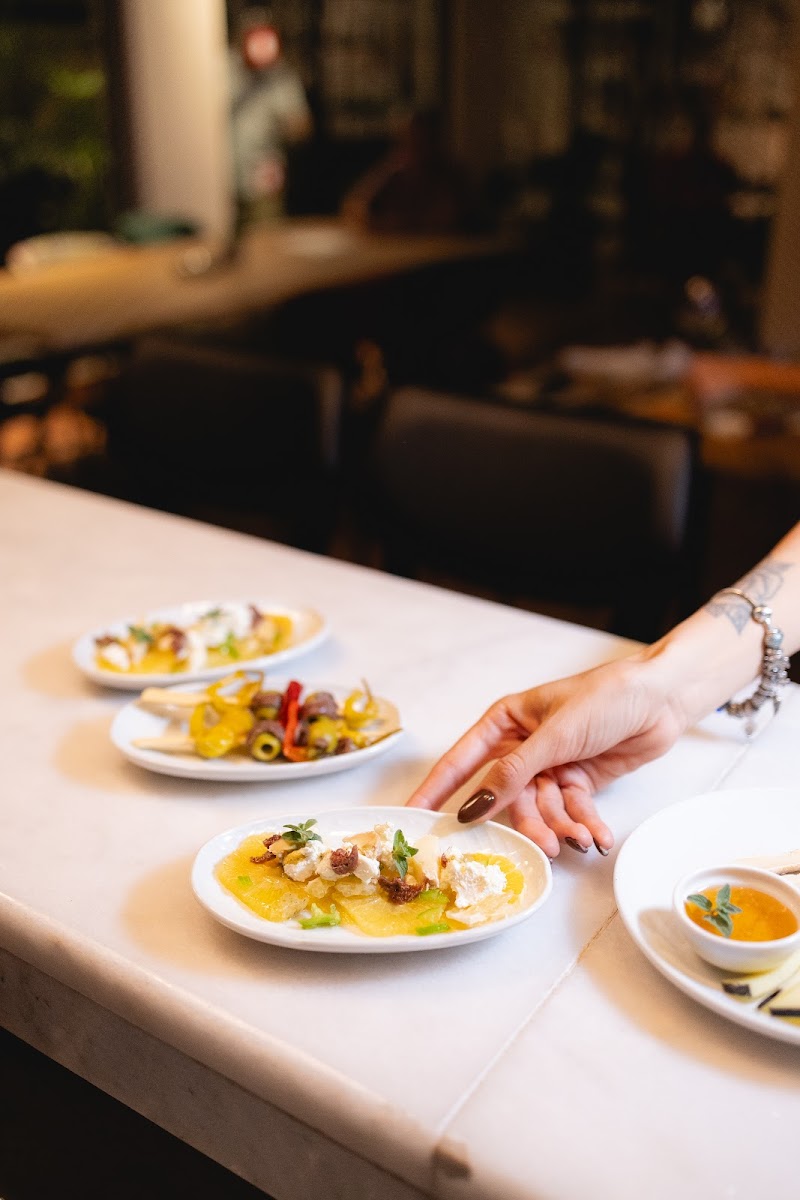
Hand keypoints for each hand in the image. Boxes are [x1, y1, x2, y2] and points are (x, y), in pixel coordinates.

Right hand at [407, 655, 687, 857]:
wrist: (662, 697)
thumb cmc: (606, 696)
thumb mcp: (555, 733)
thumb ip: (514, 772)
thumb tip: (475, 805)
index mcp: (506, 722)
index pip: (461, 761)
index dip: (436, 791)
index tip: (414, 818)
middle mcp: (523, 746)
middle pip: (507, 797)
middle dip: (526, 823)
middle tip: (541, 846)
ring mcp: (550, 766)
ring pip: (541, 810)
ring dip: (560, 827)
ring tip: (579, 840)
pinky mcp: (578, 781)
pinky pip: (570, 811)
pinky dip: (583, 826)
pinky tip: (597, 838)